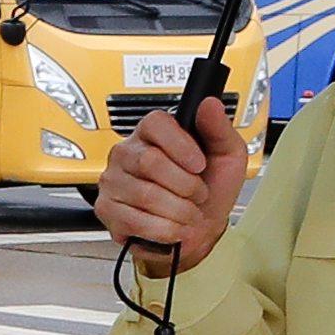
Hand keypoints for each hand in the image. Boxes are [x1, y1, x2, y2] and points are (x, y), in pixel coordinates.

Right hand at [92, 95, 248, 272]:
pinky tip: (171, 226)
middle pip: (150, 162)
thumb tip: (209, 104)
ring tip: (186, 212)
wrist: (202, 230)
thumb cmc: (211, 191)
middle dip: (185, 185)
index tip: (199, 165)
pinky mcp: (107, 209)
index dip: (181, 146)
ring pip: (145, 195)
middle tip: (196, 193)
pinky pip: (135, 220)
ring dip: (178, 211)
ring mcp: (113, 181)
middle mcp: (127, 153)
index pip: (156, 124)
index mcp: (153, 134)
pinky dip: (164, 229)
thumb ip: (219, 129)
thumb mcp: (227, 156)